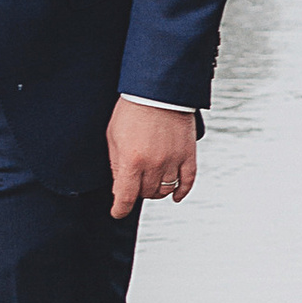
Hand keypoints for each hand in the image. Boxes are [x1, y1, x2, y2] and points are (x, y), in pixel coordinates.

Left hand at [107, 98, 197, 218]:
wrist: (158, 90)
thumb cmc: (131, 110)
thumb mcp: (113, 137)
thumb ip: (115, 164)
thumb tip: (119, 186)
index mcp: (132, 161)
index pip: (126, 197)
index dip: (120, 209)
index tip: (117, 212)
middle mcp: (154, 164)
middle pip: (146, 194)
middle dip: (137, 192)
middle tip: (133, 184)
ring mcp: (173, 160)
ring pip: (165, 190)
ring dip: (156, 190)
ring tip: (150, 183)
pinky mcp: (188, 154)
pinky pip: (188, 181)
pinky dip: (182, 191)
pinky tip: (176, 196)